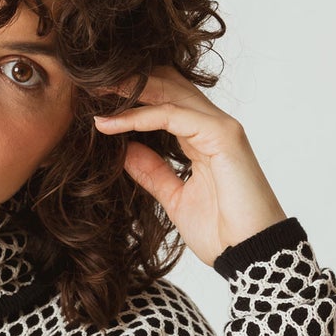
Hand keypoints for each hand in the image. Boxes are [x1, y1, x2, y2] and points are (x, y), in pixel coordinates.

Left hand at [92, 66, 288, 267]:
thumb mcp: (174, 197)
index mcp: (203, 137)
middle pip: (167, 86)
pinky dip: (139, 116)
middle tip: (86, 85)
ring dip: (128, 91)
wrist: (249, 253)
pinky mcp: (222, 135)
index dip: (131, 96)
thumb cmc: (221, 230)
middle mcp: (212, 125)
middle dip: (127, 83)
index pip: (164, 102)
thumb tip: (126, 150)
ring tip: (93, 92)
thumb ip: (153, 171)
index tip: (94, 103)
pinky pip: (173, 115)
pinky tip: (109, 122)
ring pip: (168, 93)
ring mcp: (220, 126)